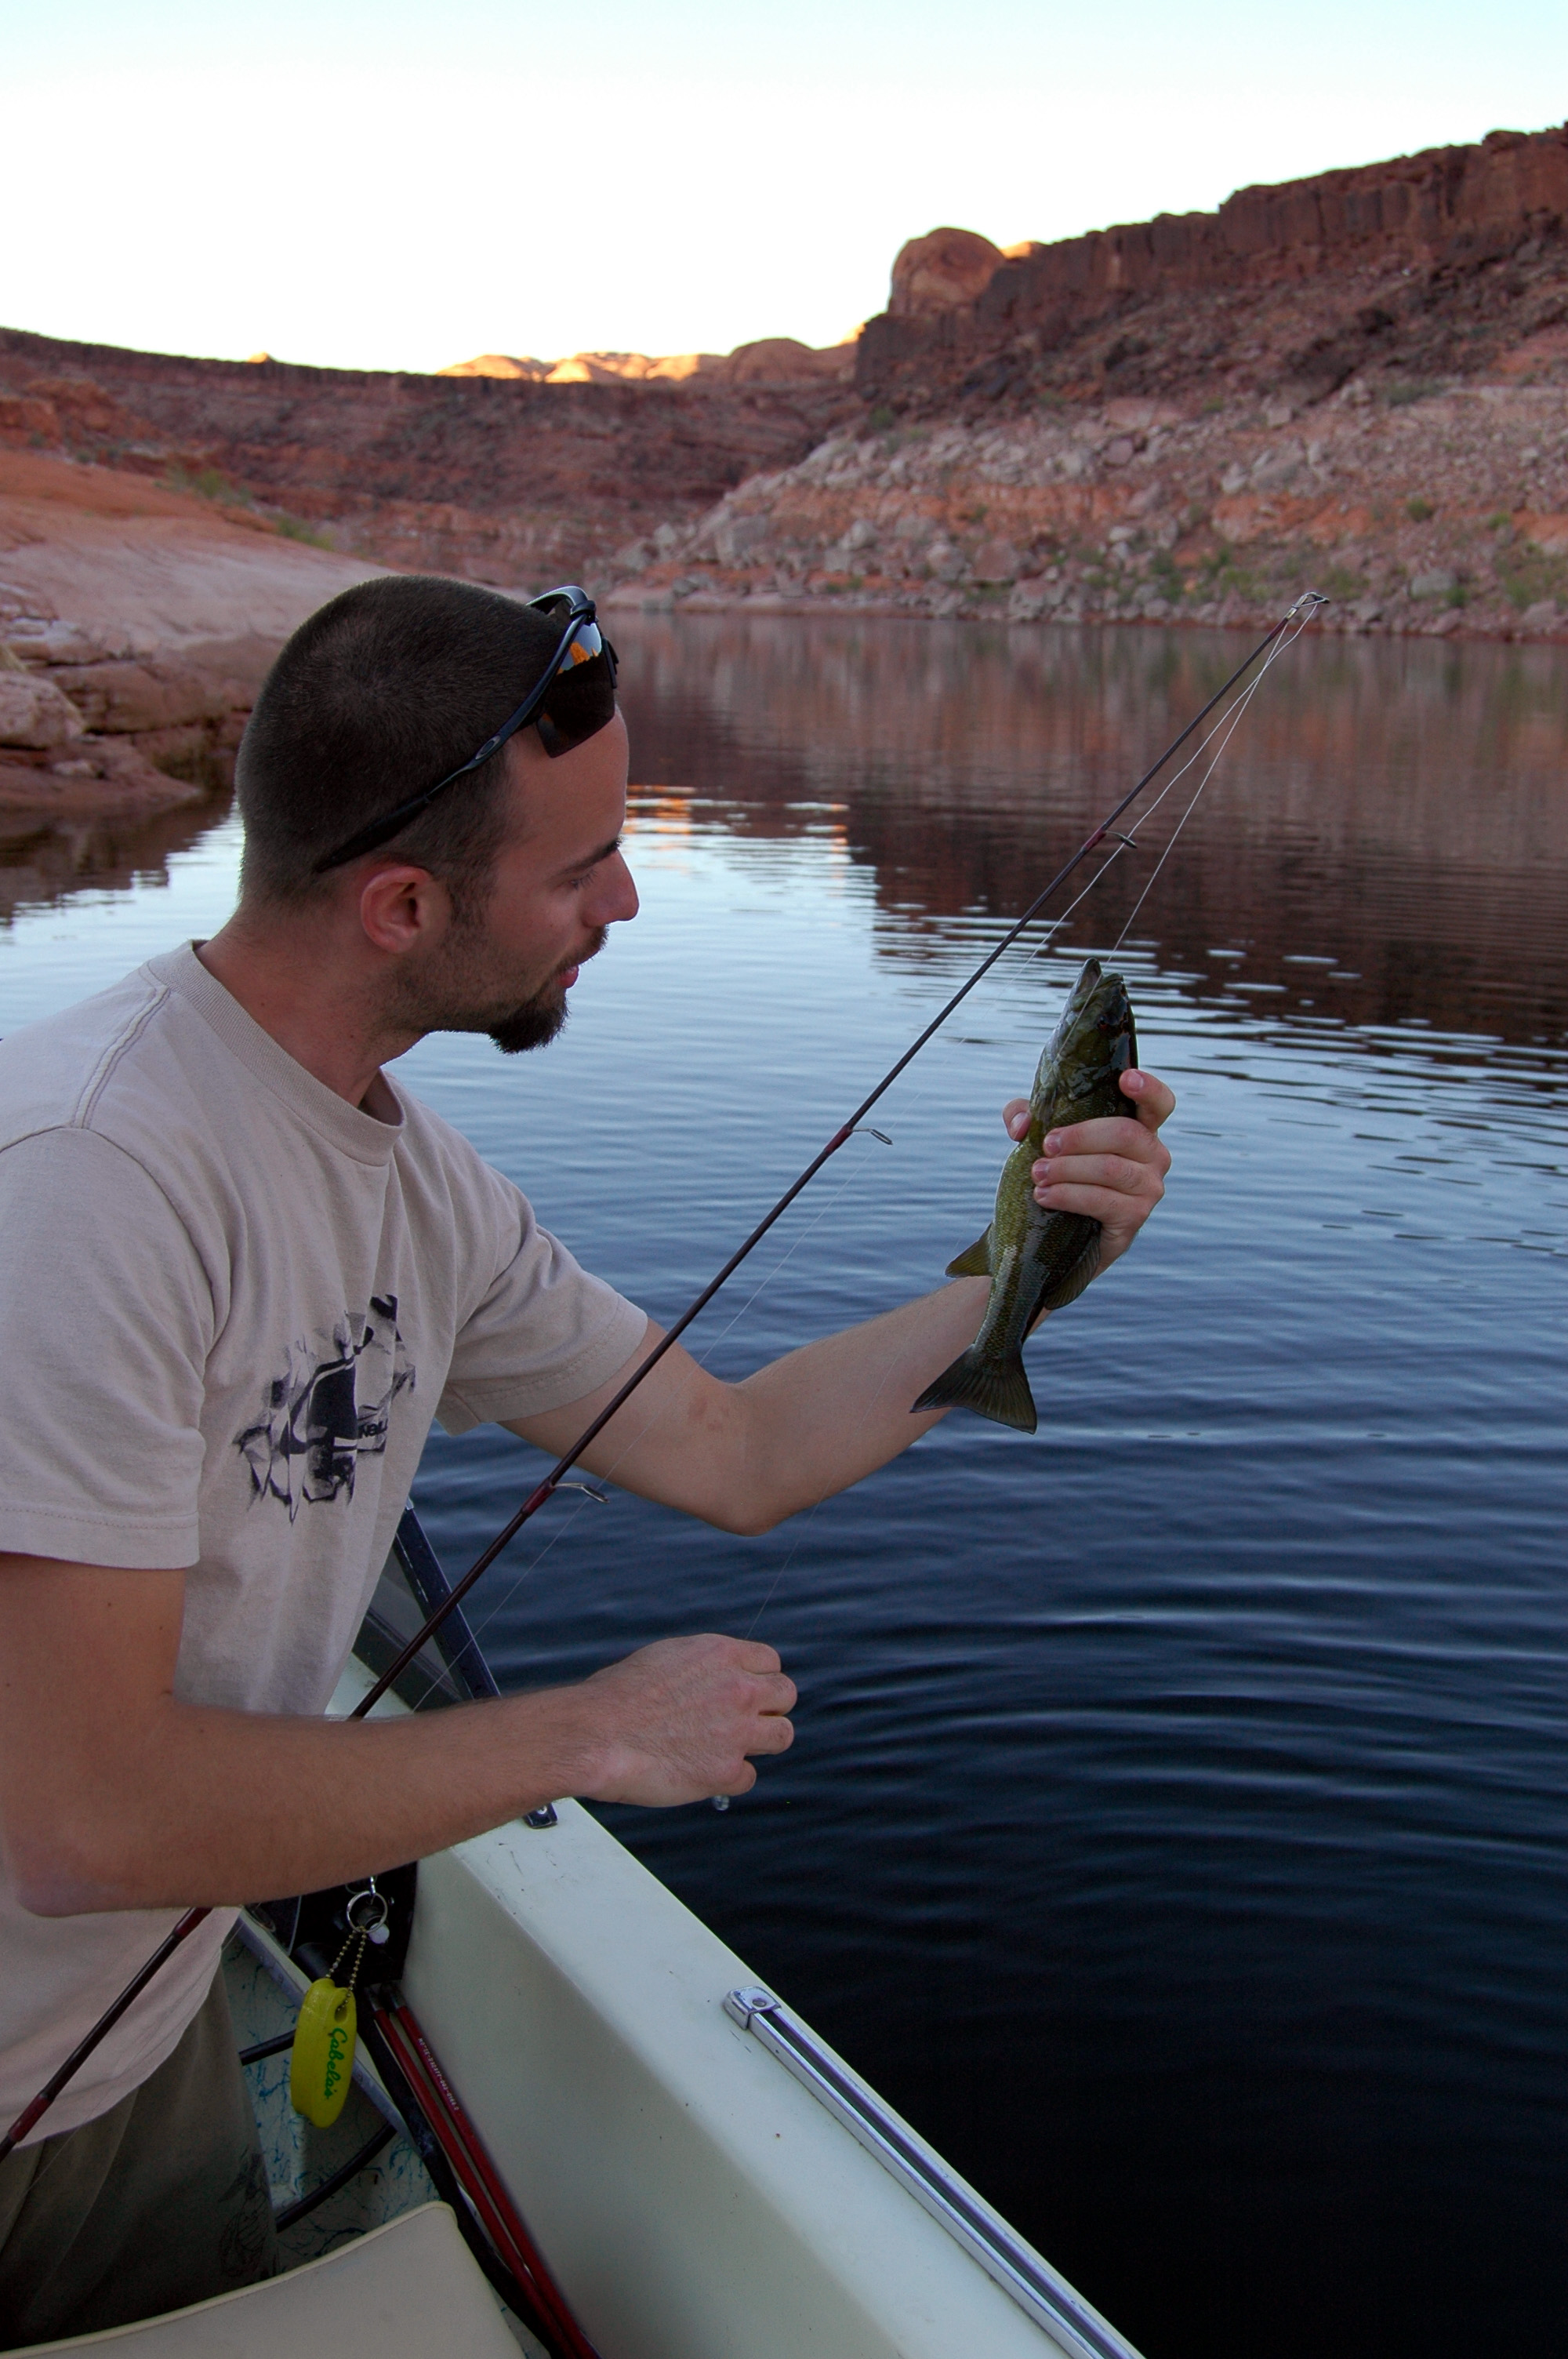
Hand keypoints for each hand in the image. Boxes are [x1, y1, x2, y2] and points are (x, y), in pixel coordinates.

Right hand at [569, 1634, 795, 1806]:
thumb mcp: (666, 1659)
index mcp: (722, 1655)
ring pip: (782, 1736)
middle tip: (744, 1722)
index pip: (771, 1662)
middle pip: (786, 1695)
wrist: (595, 1732)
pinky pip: (747, 1777)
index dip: (758, 1679)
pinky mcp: (726, 1772)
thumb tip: (714, 1680)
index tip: (745, 1693)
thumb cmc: (616, 1697)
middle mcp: (739, 1689)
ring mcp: (738, 1731)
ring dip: (761, 1743)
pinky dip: (727, 1779)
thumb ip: (702, 1668)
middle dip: (769, 1708)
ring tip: (730, 1749)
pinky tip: (700, 1774)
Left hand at [1001, 1067, 1174, 1270]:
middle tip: (1047, 1146)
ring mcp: (1149, 1188)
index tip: (1126, 1079)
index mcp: (1139, 1128)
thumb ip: (1025, 1116)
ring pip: (1111, 1168)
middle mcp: (1153, 1155)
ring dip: (1068, 1169)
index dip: (1149, 1088)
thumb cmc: (1061, 1173)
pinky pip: (1103, 1201)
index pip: (1159, 1103)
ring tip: (1037, 1174)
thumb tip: (1022, 1125)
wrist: (1062, 1233)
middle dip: (1080, 1136)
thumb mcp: (1042, 1137)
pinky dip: (1069, 1196)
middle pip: (1125, 1133)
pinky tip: (1044, 1196)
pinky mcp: (1135, 1217)